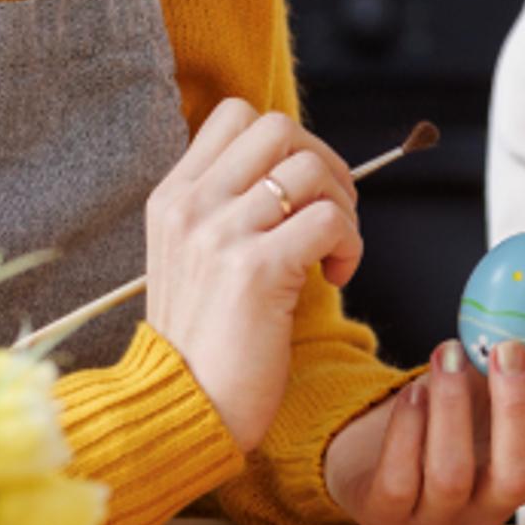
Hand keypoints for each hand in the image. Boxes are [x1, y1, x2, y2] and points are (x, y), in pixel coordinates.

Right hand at [143, 99, 362, 448]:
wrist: (184, 407)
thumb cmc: (207, 339)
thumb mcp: (196, 258)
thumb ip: (229, 208)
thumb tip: (298, 167)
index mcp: (173, 198)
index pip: (237, 116)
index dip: (289, 142)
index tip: (301, 189)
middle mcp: (191, 207)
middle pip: (279, 127)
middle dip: (324, 162)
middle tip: (330, 214)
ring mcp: (220, 235)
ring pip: (311, 169)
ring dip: (343, 207)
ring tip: (333, 251)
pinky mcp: (256, 269)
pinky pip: (331, 220)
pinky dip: (350, 245)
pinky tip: (334, 277)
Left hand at [322, 338, 524, 524]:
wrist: (378, 449)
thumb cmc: (448, 413)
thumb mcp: (487, 386)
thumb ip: (515, 359)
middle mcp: (494, 504)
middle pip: (520, 475)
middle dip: (515, 407)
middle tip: (505, 349)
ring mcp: (441, 517)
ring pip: (453, 476)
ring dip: (452, 406)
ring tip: (447, 354)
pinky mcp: (390, 516)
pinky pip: (399, 482)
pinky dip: (407, 430)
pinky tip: (412, 391)